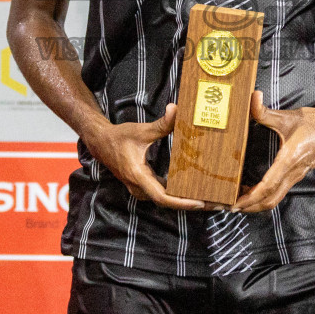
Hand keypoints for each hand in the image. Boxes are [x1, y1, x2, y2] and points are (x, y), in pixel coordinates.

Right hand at [81, 105, 208, 210]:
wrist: (101, 143)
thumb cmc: (119, 137)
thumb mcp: (141, 131)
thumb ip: (161, 124)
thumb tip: (175, 109)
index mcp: (138, 176)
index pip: (163, 197)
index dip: (182, 202)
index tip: (200, 203)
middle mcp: (140, 188)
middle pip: (168, 202)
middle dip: (190, 204)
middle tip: (214, 202)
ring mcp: (141, 189)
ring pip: (165, 200)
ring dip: (184, 201)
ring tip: (208, 198)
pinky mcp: (144, 186)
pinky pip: (163, 195)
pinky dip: (177, 195)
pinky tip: (193, 190)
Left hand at [234, 92, 314, 213]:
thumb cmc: (314, 123)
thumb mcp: (287, 116)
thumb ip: (265, 111)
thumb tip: (252, 98)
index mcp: (289, 159)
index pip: (268, 186)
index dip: (250, 197)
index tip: (236, 204)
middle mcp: (294, 172)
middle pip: (271, 200)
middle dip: (250, 207)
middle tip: (232, 207)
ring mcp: (297, 175)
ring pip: (276, 197)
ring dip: (258, 203)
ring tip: (241, 201)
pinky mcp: (299, 174)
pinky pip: (281, 191)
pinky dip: (267, 196)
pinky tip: (256, 189)